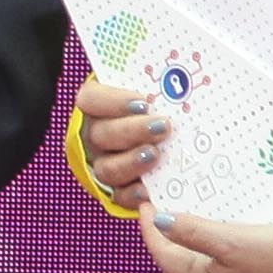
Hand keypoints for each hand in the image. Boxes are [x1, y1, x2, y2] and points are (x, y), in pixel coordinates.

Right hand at [75, 76, 173, 212]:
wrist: (170, 138)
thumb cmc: (162, 106)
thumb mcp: (157, 89)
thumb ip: (161, 83)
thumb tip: (183, 76)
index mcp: (97, 106)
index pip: (89, 99)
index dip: (112, 102)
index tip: (143, 102)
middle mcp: (94, 136)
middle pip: (100, 134)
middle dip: (131, 131)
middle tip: (162, 127)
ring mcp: (103, 164)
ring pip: (106, 168)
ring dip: (131, 161)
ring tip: (156, 155)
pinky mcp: (117, 190)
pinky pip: (118, 196)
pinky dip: (132, 194)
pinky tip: (148, 190)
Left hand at [146, 211, 272, 272]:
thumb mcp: (232, 239)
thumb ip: (192, 231)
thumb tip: (158, 221)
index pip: (161, 255)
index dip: (150, 229)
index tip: (147, 205)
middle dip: (163, 255)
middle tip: (168, 227)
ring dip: (183, 267)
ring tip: (190, 240)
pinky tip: (217, 256)